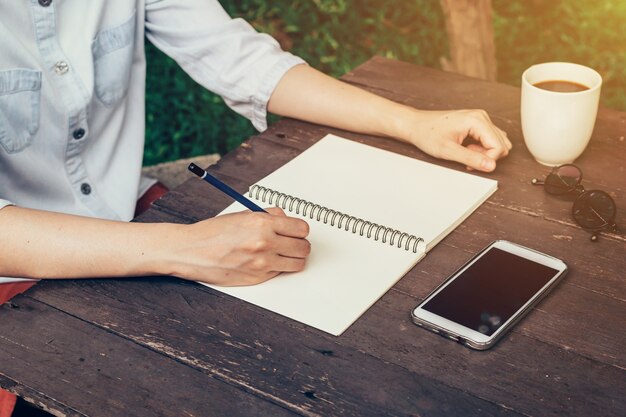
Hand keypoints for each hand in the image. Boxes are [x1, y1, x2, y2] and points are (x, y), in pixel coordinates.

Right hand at [164, 207, 310, 285]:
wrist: (192, 251)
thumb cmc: (214, 232)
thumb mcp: (243, 214)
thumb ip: (268, 216)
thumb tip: (286, 219)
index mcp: (262, 223)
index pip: (302, 228)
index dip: (300, 230)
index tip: (296, 231)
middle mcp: (265, 243)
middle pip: (304, 248)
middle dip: (300, 244)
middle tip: (291, 242)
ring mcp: (262, 263)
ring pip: (297, 264)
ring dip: (293, 258)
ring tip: (282, 253)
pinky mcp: (258, 278)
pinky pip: (280, 273)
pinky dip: (277, 268)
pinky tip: (264, 261)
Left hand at [402, 109, 511, 171]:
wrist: (416, 125)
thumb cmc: (428, 135)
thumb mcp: (448, 151)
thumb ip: (471, 159)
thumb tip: (491, 166)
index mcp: (477, 120)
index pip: (499, 146)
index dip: (487, 160)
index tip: (469, 165)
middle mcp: (482, 116)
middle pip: (502, 144)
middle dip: (487, 156)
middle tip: (467, 159)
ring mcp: (480, 118)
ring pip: (498, 142)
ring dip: (485, 153)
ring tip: (466, 152)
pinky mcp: (477, 123)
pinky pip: (490, 139)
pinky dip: (482, 148)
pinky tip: (467, 148)